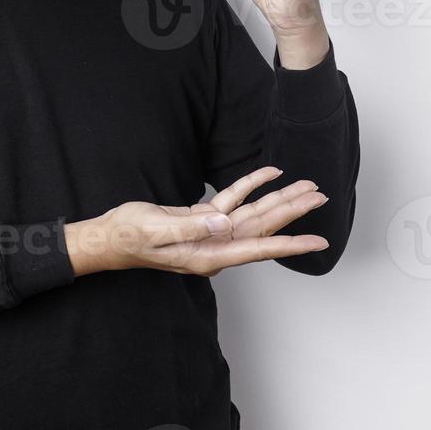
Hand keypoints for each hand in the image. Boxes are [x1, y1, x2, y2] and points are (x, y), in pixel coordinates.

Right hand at [64, 166, 328, 276]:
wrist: (110, 238)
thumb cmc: (128, 238)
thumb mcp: (156, 230)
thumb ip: (191, 227)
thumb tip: (224, 223)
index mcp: (208, 254)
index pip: (258, 247)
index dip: (290, 243)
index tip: (318, 241)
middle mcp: (216, 245)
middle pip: (264, 227)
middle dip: (293, 212)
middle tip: (321, 198)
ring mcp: (210, 232)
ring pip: (253, 214)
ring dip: (279, 199)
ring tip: (306, 187)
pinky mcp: (202, 218)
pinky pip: (233, 200)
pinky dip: (250, 186)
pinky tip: (268, 175)